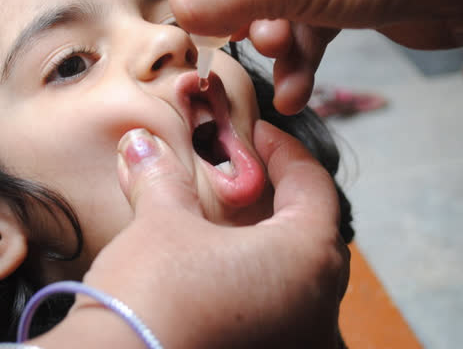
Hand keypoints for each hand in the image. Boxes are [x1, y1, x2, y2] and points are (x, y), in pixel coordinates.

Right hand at [35, 122, 349, 348]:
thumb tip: (143, 144)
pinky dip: (260, 286)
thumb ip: (162, 177)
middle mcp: (320, 308)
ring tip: (230, 224)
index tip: (256, 134)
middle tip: (243, 175)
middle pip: (314, 233)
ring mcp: (301, 343)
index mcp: (307, 260)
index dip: (284, 151)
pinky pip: (282, 314)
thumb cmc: (153, 300)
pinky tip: (224, 277)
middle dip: (279, 198)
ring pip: (300, 279)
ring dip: (270, 245)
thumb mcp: (160, 224)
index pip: (314, 186)